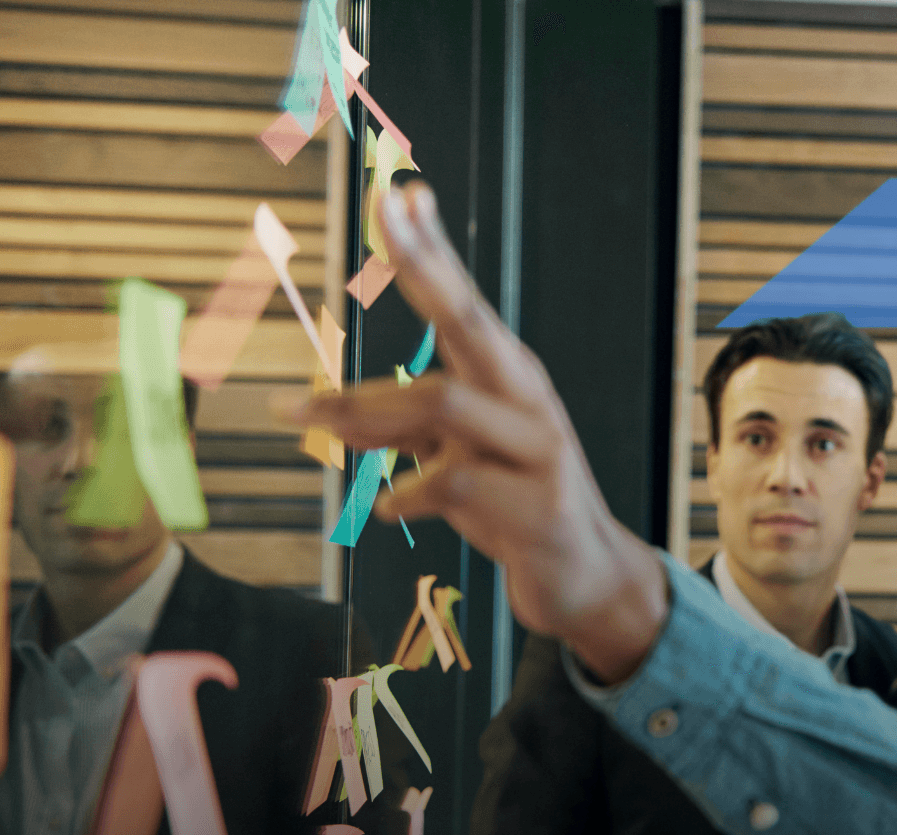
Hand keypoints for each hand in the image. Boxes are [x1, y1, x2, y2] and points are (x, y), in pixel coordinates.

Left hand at [291, 182, 665, 681]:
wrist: (588, 578)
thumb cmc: (517, 506)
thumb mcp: (457, 457)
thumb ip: (406, 428)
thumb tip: (334, 409)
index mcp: (509, 381)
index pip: (464, 303)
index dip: (430, 248)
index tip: (399, 193)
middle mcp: (528, 401)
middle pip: (469, 322)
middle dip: (425, 264)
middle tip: (385, 213)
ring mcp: (538, 450)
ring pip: (442, 403)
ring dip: (366, 409)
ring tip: (309, 419)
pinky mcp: (535, 506)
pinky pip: (451, 482)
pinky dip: (407, 492)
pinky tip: (388, 508)